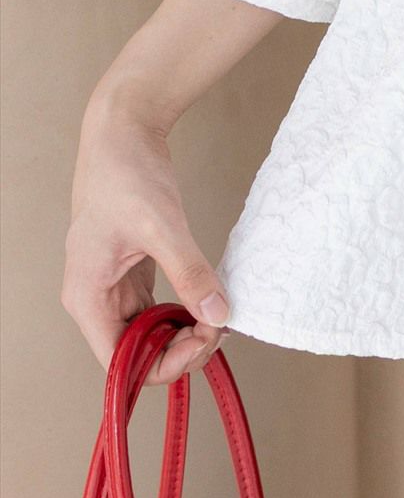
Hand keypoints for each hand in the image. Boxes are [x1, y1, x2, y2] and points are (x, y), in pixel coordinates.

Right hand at [62, 94, 230, 386]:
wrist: (122, 133)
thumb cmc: (126, 174)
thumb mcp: (162, 226)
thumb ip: (190, 273)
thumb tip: (219, 315)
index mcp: (87, 298)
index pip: (121, 364)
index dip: (165, 364)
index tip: (207, 337)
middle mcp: (95, 300)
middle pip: (137, 354)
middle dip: (182, 349)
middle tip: (222, 323)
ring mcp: (114, 287)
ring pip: (149, 335)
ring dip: (185, 333)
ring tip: (221, 314)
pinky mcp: (134, 272)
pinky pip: (157, 310)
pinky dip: (183, 312)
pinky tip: (209, 301)